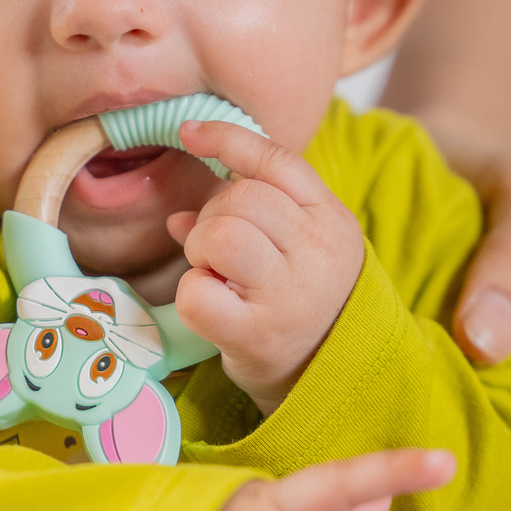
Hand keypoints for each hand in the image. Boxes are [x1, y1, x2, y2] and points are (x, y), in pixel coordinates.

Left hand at [167, 120, 364, 416]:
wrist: (332, 377)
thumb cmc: (302, 300)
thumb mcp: (296, 247)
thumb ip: (248, 216)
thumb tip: (177, 216)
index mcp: (330, 219)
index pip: (276, 160)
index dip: (226, 139)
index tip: (188, 133)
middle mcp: (316, 252)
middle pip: (242, 197)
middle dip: (214, 216)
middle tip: (220, 252)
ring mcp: (289, 294)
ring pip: (220, 234)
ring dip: (201, 249)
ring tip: (216, 274)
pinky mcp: (256, 335)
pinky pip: (197, 292)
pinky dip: (191, 293)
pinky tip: (213, 306)